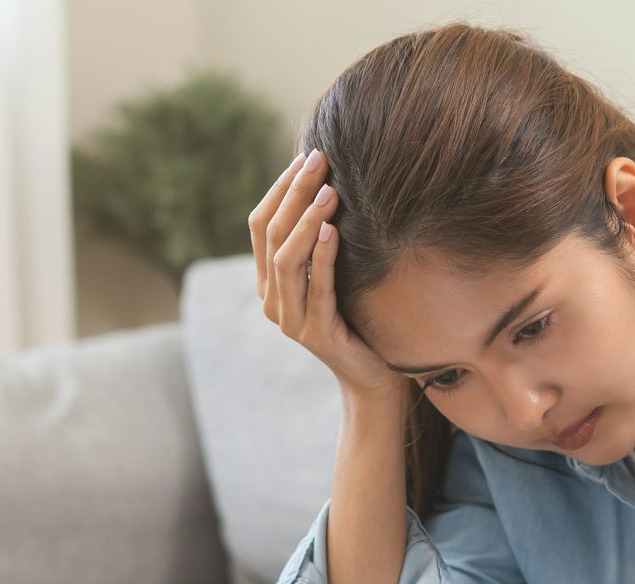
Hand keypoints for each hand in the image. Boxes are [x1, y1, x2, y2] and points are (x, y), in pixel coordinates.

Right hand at [248, 149, 407, 402]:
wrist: (373, 375)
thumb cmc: (357, 317)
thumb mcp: (333, 273)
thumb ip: (320, 241)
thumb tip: (328, 183)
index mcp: (270, 282)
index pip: (261, 225)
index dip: (279, 189)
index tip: (304, 157)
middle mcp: (272, 300)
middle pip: (271, 236)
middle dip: (294, 194)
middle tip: (319, 161)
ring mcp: (290, 320)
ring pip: (286, 260)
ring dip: (306, 220)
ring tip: (330, 192)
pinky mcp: (316, 335)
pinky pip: (316, 289)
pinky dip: (322, 257)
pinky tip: (332, 231)